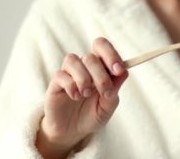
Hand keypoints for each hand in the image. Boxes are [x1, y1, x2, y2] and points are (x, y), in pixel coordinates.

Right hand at [36, 37, 127, 157]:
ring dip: (84, 78)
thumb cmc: (92, 115)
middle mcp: (84, 67)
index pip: (102, 47)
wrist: (72, 132)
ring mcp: (69, 73)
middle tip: (105, 92)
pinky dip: (71, 85)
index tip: (118, 70)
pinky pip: (61, 75)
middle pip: (90, 56)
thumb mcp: (108, 106)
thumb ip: (115, 90)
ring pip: (73, 60)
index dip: (111, 54)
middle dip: (101, 75)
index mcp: (100, 68)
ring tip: (86, 94)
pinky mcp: (56, 83)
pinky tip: (75, 96)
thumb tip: (124, 72)